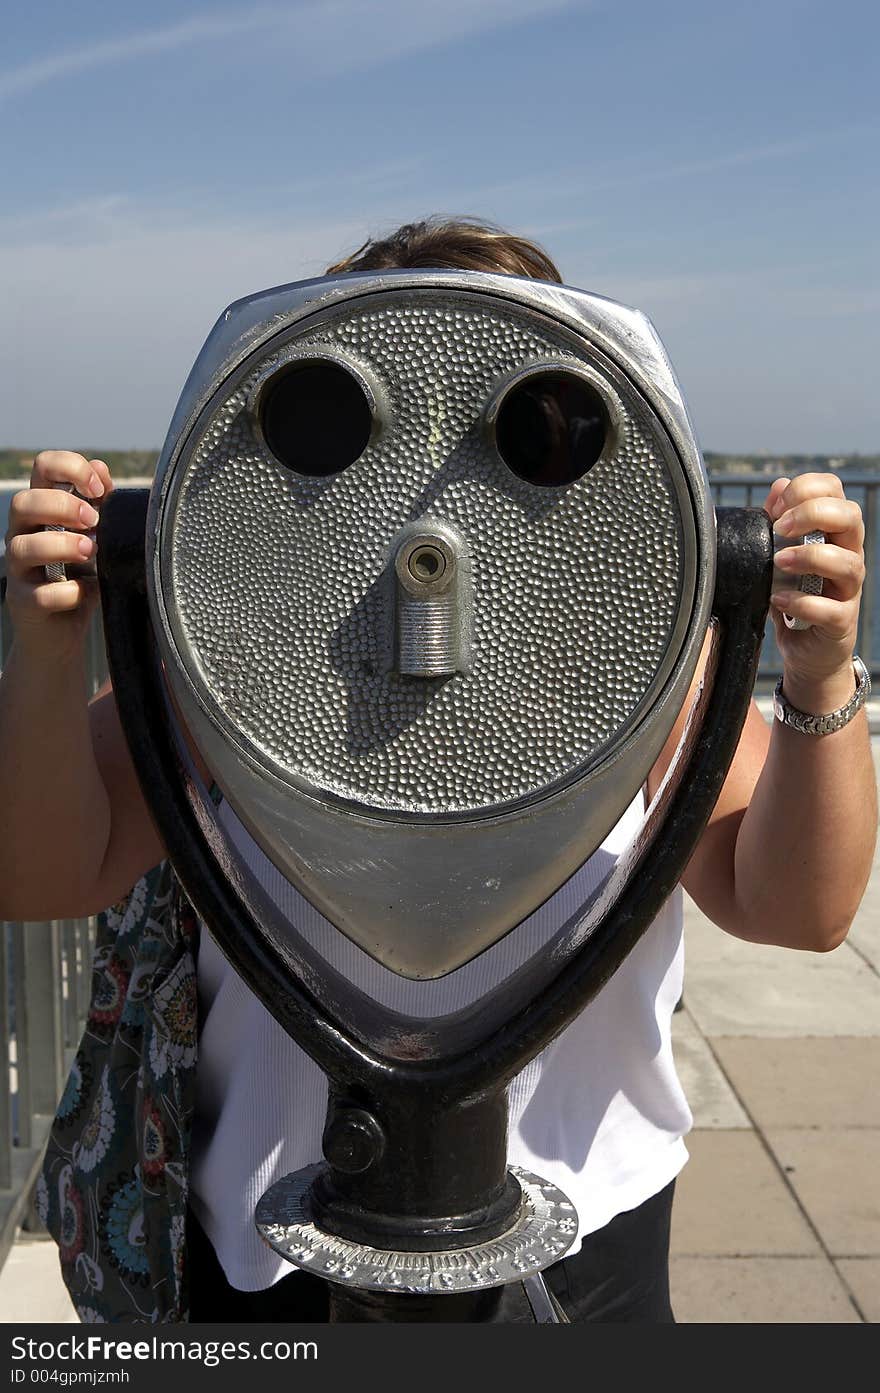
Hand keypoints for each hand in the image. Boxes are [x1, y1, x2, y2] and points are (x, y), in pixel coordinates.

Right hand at [4, 451, 113, 658]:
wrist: (62, 632)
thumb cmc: (79, 577)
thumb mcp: (94, 537)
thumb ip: (98, 504)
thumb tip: (101, 468)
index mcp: (41, 511)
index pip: (42, 468)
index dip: (69, 467)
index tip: (99, 488)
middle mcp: (22, 535)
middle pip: (23, 502)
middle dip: (63, 506)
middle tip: (94, 522)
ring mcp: (18, 570)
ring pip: (22, 546)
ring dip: (62, 544)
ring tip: (91, 552)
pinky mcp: (24, 603)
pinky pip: (39, 594)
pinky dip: (68, 592)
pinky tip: (87, 590)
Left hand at [764, 473, 864, 710]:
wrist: (804, 648)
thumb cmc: (792, 596)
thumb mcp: (779, 555)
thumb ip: (777, 523)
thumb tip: (777, 486)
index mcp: (833, 532)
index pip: (834, 490)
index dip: (807, 488)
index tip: (776, 506)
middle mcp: (848, 554)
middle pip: (851, 516)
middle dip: (813, 513)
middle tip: (779, 528)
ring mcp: (848, 589)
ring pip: (848, 562)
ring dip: (810, 557)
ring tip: (778, 563)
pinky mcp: (842, 621)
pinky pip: (832, 609)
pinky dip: (803, 602)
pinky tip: (779, 600)